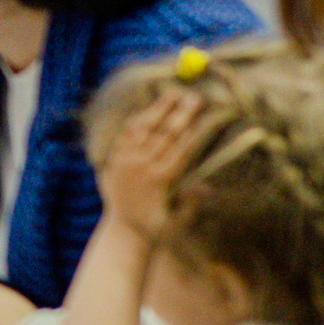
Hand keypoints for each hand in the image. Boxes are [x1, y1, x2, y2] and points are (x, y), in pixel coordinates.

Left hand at [99, 88, 205, 237]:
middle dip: (182, 113)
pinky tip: (146, 108)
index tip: (209, 115)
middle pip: (164, 134)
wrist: (123, 231)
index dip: (196, 130)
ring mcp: (125, 161)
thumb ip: (191, 203)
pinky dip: (135, 120)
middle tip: (196, 96)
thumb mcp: (179, 222)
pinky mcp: (114, 159)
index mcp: (160, 180)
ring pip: (142, 129)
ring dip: (158, 109)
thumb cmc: (157, 229)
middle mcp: (141, 166)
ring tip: (172, 93)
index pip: (182, 148)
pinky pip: (124, 134)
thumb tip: (208, 186)